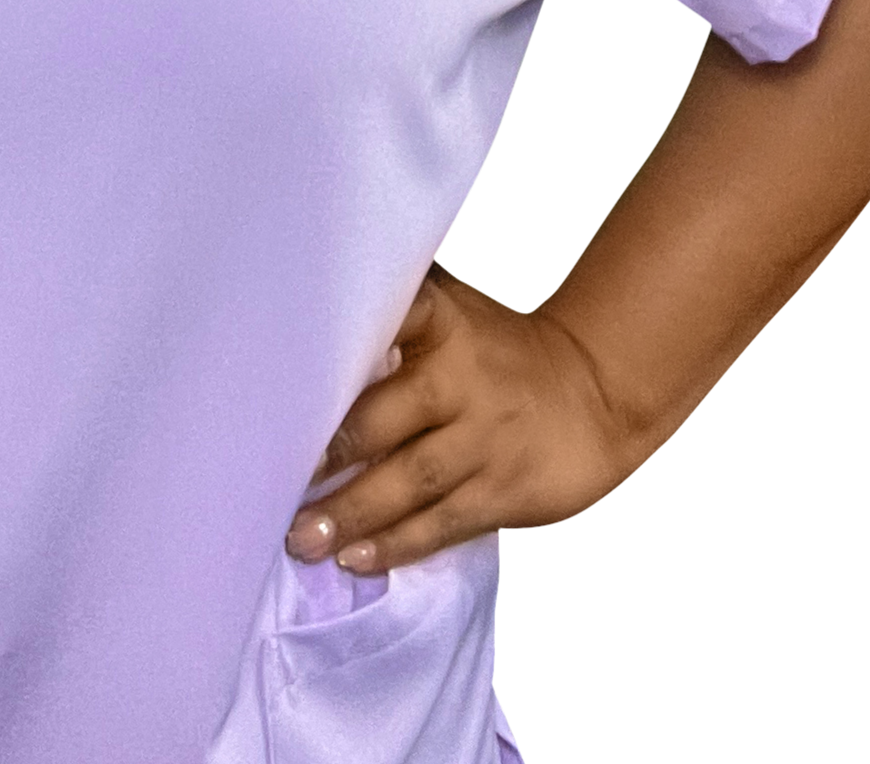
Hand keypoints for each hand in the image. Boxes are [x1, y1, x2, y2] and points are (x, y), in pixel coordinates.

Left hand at [286, 265, 647, 571]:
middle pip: (385, 417)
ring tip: (304, 538)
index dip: (342, 346)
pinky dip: (398, 545)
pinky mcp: (506, 490)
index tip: (286, 378)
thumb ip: (396, 314)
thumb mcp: (455, 315)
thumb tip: (306, 311)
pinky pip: (443, 522)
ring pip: (410, 481)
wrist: (597, 393)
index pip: (392, 317)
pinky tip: (357, 559)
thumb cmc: (495, 353)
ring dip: (352, 513)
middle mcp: (463, 377)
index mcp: (443, 321)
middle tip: (272, 482)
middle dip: (330, 455)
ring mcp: (486, 438)